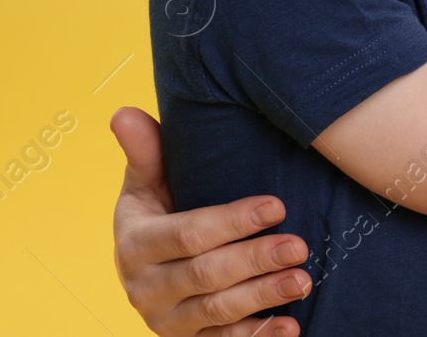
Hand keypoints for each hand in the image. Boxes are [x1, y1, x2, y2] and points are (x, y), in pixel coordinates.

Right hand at [111, 107, 310, 336]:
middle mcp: (146, 287)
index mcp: (136, 243)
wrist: (147, 268)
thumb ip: (145, 150)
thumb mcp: (147, 182)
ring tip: (303, 280)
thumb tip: (123, 112)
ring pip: (218, 311)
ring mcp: (168, 319)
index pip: (187, 234)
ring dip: (263, 298)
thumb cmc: (157, 210)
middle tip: (299, 246)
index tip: (277, 206)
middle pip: (206, 275)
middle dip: (255, 260)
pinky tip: (290, 329)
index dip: (232, 222)